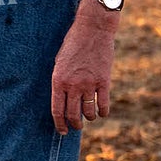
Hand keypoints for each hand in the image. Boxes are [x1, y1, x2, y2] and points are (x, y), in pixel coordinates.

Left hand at [50, 6, 115, 131]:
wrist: (92, 29)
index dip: (59, 124)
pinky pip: (103, 104)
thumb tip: (63, 100)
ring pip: (89, 112)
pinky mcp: (104, 81)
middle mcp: (73, 85)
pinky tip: (102, 112)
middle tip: (76, 126)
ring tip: (89, 117)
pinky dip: (103, 111)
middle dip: (74, 124)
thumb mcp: (59, 61)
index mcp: (58, 80)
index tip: (62, 131)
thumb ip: (61, 81)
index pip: (57, 110)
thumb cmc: (73, 43)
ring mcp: (89, 84)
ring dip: (89, 118)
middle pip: (73, 115)